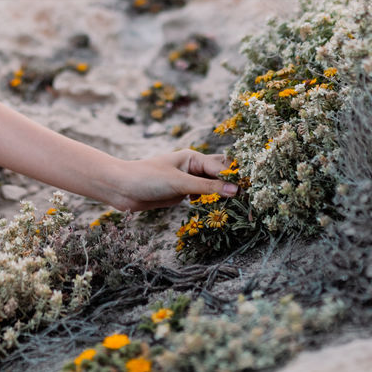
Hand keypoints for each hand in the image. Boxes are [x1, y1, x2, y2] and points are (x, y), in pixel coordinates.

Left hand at [108, 150, 238, 211]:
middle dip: (232, 185)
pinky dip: (211, 204)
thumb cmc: (147, 178)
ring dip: (223, 197)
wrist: (121, 188)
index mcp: (193, 157)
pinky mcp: (182, 194)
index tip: (250, 191)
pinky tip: (220, 213)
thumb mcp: (179, 183)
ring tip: (240, 208)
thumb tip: (235, 191)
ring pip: (212, 188)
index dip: (235, 179)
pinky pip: (202, 198)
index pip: (221, 167)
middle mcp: (193, 167)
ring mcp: (188, 181)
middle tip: (250, 199)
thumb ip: (206, 188)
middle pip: (220, 175)